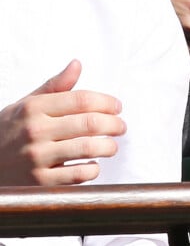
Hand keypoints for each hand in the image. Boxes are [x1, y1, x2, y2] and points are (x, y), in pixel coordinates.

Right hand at [0, 60, 125, 185]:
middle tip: (121, 127)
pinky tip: (94, 165)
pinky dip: (92, 170)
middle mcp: (35, 131)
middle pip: (89, 123)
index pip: (82, 99)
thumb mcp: (27, 103)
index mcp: (35, 108)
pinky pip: (77, 175)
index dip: (106, 102)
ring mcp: (37, 158)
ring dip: (108, 146)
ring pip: (87, 148)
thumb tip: (77, 64)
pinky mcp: (38, 183)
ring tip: (112, 146)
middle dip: (114, 124)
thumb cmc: (11, 130)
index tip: (117, 107)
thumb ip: (55, 86)